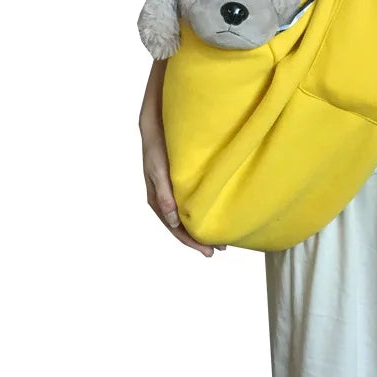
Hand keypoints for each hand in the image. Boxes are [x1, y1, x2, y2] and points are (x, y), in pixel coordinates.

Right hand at [140, 120, 226, 256]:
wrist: (157, 125)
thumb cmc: (157, 148)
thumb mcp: (158, 171)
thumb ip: (164, 195)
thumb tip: (173, 221)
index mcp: (157, 201)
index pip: (176, 229)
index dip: (191, 241)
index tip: (208, 251)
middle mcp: (165, 200)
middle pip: (182, 227)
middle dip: (199, 239)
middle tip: (220, 249)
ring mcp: (172, 192)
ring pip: (187, 217)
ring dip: (201, 227)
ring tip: (219, 237)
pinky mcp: (180, 182)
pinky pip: (190, 204)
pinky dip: (200, 213)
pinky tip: (212, 213)